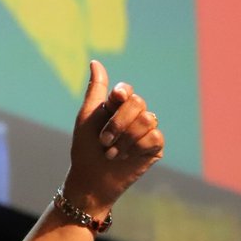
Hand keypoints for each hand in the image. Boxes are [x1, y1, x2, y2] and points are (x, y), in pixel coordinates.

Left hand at [62, 60, 163, 213]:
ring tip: (112, 152)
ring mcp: (146, 131)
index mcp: (117, 106)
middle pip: (138, 103)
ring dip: (125, 138)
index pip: (126, 90)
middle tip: (103, 141)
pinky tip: (127, 157)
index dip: (121, 94)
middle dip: (117, 123)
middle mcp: (134, 115)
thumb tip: (95, 61)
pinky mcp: (155, 147)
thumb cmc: (85, 149)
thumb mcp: (87, 118)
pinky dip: (136, 147)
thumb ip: (96, 90)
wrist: (92, 179)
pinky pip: (154, 137)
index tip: (113, 101)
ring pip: (147, 119)